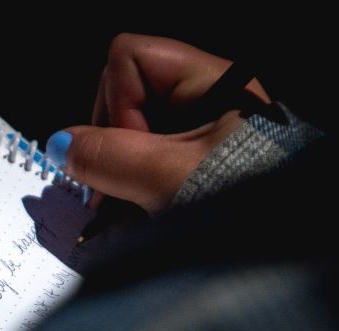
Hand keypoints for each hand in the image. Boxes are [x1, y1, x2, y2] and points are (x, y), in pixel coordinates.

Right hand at [45, 34, 269, 214]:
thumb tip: (62, 144)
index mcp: (212, 84)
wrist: (276, 264)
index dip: (117, 102)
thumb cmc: (245, 213)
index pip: (131, 59)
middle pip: (121, 97)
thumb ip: (107, 158)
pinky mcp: (187, 168)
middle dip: (111, 144)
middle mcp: (204, 103)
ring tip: (126, 211)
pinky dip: (127, 190)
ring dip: (115, 173)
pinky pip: (139, 165)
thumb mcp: (168, 180)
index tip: (133, 150)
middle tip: (119, 189)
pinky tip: (131, 216)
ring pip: (126, 137)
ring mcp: (196, 136)